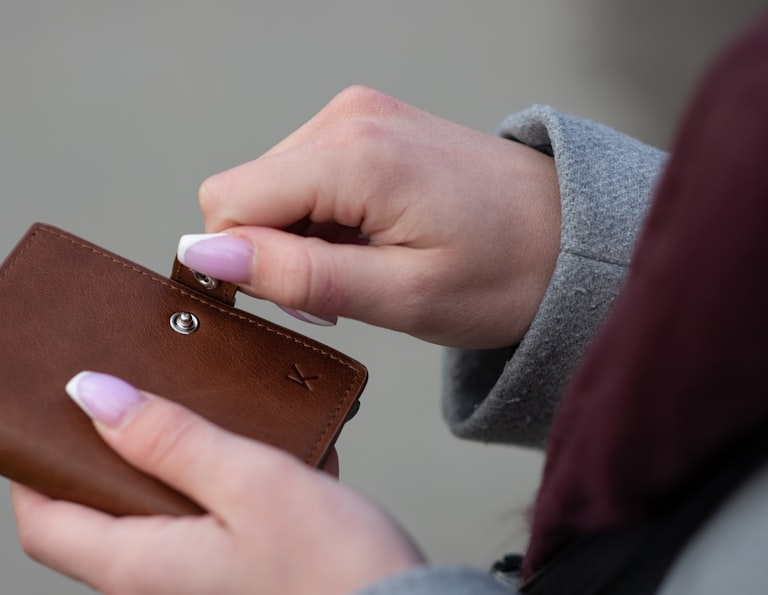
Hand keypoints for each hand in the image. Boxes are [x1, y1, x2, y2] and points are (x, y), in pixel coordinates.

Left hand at [12, 372, 423, 594]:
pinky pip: (201, 579)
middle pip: (105, 532)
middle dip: (135, 476)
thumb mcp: (254, 482)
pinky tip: (273, 516)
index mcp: (139, 574)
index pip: (42, 521)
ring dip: (191, 505)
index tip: (46, 428)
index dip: (34, 470)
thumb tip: (91, 396)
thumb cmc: (340, 580)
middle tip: (179, 431)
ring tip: (250, 470)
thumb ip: (168, 437)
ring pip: (161, 552)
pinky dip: (221, 539)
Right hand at [181, 85, 560, 348]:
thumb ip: (297, 276)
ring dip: (297, 239)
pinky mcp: (363, 124)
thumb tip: (204, 257)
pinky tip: (368, 239)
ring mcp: (354, 114)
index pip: (227, 203)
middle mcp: (344, 117)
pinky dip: (318, 220)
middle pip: (241, 193)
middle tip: (341, 291)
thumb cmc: (506, 272)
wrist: (572, 235)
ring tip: (364, 265)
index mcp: (353, 154)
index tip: (306, 300)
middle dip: (271, 253)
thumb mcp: (401, 297)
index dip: (243, 265)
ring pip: (266, 188)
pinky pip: (299, 176)